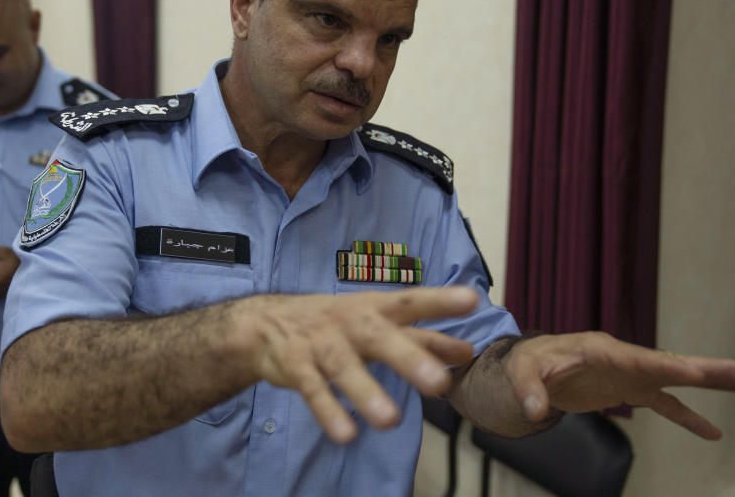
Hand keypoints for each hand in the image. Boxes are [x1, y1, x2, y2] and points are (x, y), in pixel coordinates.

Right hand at [240, 286, 478, 442]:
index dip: (438, 301)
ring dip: (366, 393)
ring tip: (391, 421)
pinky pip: (313, 389)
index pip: (410, 302)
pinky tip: (346, 434)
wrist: (264, 323)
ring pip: (344, 367)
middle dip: (408, 358)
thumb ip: (421, 338)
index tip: (470, 300)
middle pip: (380, 337)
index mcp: (374, 308)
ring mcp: (321, 343)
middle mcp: (349, 322)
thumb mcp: (376, 323)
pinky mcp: (296, 365)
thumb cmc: (335, 323)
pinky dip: (328, 411)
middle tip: (438, 384)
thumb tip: (466, 352)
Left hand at [505, 332, 734, 439]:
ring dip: (712, 384)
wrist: (530, 365)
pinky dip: (688, 417)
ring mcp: (630, 375)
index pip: (637, 358)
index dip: (664, 366)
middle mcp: (623, 358)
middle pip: (671, 364)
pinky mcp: (629, 390)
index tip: (694, 373)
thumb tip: (535, 411)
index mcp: (599, 349)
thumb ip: (528, 389)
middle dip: (709, 370)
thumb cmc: (527, 362)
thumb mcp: (520, 371)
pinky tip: (713, 432)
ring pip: (677, 380)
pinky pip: (665, 404)